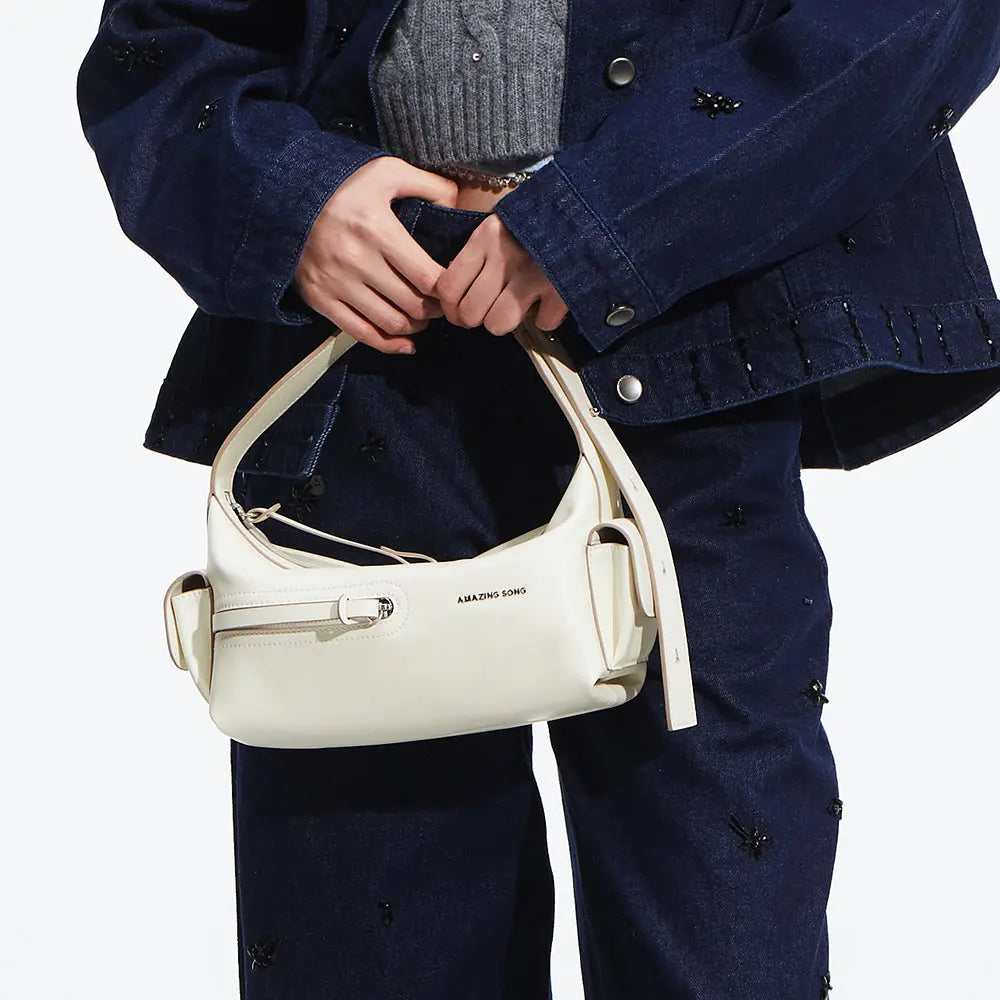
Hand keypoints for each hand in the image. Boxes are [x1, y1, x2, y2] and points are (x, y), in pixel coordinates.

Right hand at [293, 156, 459, 353]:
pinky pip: (361, 334)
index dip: (448, 289)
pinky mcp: (320, 298)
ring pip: (391, 323)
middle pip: (413, 304)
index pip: (427, 277)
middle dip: (434, 310)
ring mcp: (336, 282)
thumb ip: (429, 184)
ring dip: (415, 327)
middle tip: (441, 304)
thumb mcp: (386, 171)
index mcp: (377, 230)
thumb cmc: (343, 185)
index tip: (454, 287)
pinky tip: (405, 343)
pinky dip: (388, 344)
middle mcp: (356, 260)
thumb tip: (459, 206)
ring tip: (422, 317)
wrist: (284, 197)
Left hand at [434, 213, 568, 334]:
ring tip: (515, 308)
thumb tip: (456, 296)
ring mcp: (533, 274)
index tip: (460, 309)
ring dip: (505, 321)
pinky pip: (542, 322)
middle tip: (488, 310)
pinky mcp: (561, 288)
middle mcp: (504, 257)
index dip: (451, 308)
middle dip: (477, 318)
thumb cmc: (536, 220)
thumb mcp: (499, 225)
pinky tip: (548, 302)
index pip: (448, 289)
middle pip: (470, 313)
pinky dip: (546, 317)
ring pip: (498, 324)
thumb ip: (477, 255)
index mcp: (484, 239)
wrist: (584, 208)